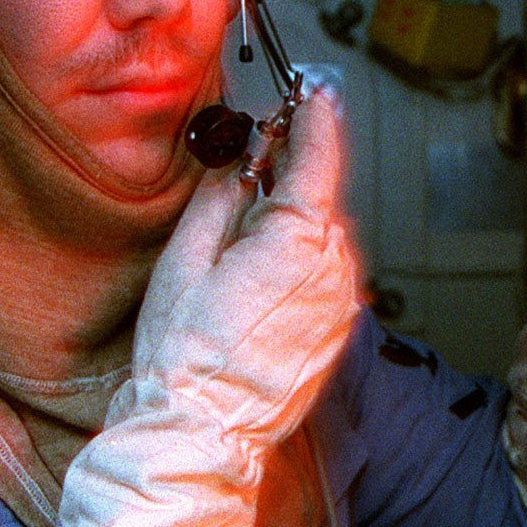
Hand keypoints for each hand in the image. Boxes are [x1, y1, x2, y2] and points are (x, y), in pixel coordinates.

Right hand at [129, 89, 363, 448]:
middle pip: (322, 200)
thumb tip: (237, 161)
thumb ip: (220, 197)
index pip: (320, 159)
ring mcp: (342, 305)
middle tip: (257, 157)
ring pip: (324, 239)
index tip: (314, 93)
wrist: (201, 432)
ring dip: (294, 224)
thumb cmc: (185, 355)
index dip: (316, 120)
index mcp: (299, 240)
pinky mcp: (337, 333)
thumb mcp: (186, 259)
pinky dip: (301, 262)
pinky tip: (261, 276)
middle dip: (293, 176)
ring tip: (246, 232)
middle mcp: (335, 270)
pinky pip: (326, 277)